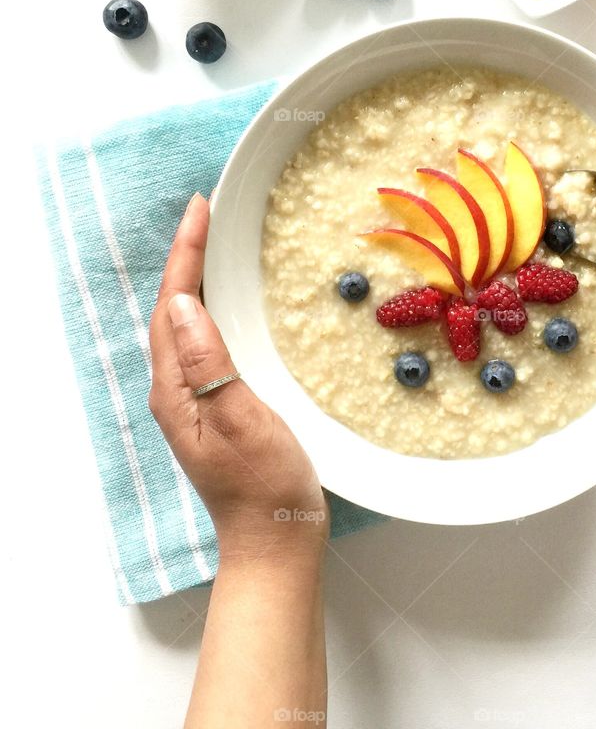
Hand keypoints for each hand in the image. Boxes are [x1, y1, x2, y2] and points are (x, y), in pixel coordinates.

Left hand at [148, 194, 327, 563]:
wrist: (274, 538)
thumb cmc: (264, 485)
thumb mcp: (240, 421)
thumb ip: (208, 364)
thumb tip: (180, 303)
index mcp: (176, 389)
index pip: (173, 305)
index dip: (185, 254)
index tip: (201, 208)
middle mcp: (177, 390)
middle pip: (172, 310)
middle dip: (186, 258)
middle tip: (209, 215)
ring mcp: (195, 399)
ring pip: (187, 325)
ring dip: (197, 280)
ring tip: (218, 245)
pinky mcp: (217, 406)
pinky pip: (206, 343)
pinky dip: (214, 310)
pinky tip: (234, 304)